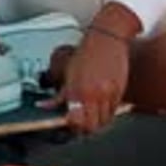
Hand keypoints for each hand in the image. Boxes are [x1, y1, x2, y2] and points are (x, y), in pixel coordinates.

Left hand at [44, 3, 139, 132]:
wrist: (107, 38)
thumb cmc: (86, 52)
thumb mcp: (68, 72)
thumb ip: (60, 94)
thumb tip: (46, 106)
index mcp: (76, 89)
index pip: (75, 121)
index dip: (73, 127)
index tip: (71, 124)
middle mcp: (92, 94)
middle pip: (91, 126)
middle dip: (87, 127)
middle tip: (82, 121)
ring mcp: (107, 94)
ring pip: (104, 121)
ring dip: (98, 120)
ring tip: (93, 110)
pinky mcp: (119, 91)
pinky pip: (113, 111)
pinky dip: (108, 111)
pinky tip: (102, 101)